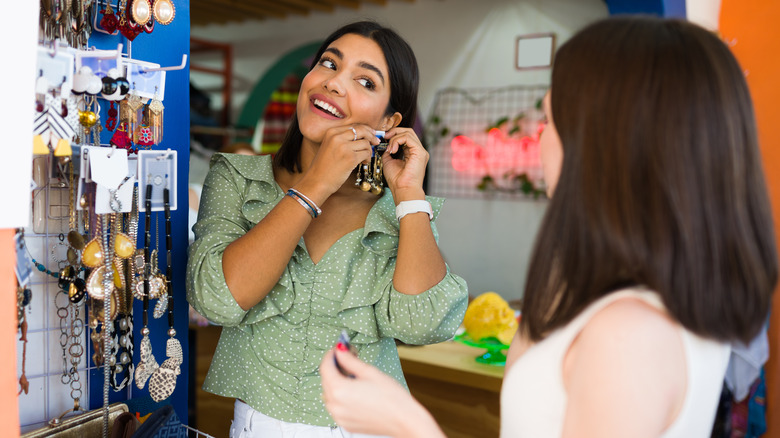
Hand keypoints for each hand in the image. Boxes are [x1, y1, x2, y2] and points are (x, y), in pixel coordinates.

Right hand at [299, 124, 379, 197]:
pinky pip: (366, 153)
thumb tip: (362, 134)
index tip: (371, 133)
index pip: (353, 126)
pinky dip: (367, 158)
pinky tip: (363, 162)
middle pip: (362, 130)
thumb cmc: (323, 166)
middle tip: (375, 142)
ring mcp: (344, 147)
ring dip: (368, 150)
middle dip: (371, 136)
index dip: (365, 129)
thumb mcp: (329, 146)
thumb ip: (342, 138)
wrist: (317, 181)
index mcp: (331, 132)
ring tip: (364, 158)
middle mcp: (337, 137)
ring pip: (366, 143)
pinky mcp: (350, 158)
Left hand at [320, 348, 440, 437]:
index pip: (326, 367)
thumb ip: (350, 360)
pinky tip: (354, 392)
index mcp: (339, 390)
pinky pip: (336, 407)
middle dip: (334, 367)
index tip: (338, 348)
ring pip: (329, 395)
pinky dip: (340, 397)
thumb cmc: (391, 398)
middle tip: (347, 357)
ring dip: (336, 383)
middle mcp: (336, 406)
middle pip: (326, 381)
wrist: (404, 420)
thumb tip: (340, 350)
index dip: (330, 355)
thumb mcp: (370, 372)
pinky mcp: (346, 424)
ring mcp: (340, 417)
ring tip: (351, 375)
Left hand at [380, 128, 427, 199]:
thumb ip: (388, 152)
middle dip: (394, 132)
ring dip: (394, 137)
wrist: (403, 190)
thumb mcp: (389, 162)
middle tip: (384, 137)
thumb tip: (384, 145)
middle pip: (408, 131)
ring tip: (389, 148)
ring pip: (408, 132)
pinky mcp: (420, 152)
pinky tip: (392, 150)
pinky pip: (407, 138)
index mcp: (412, 153)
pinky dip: (397, 141)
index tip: (383, 138)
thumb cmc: (397, 181)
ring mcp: (420, 151)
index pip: (405, 136)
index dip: (394, 134)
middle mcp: (418, 151)